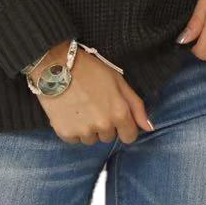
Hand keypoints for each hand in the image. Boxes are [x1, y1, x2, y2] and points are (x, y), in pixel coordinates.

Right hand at [32, 42, 152, 145]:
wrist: (56, 65)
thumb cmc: (90, 70)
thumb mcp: (118, 81)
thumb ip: (136, 106)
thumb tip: (149, 128)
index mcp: (119, 114)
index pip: (129, 137)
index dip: (124, 125)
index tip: (114, 113)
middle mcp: (103, 126)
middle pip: (109, 137)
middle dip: (104, 124)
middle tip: (94, 104)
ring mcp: (84, 131)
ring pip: (91, 139)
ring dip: (88, 128)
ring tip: (80, 106)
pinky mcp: (65, 133)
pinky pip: (74, 139)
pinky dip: (72, 129)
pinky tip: (69, 111)